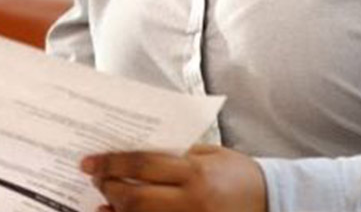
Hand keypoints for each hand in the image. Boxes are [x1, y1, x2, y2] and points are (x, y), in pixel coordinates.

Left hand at [82, 145, 264, 211]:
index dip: (111, 163)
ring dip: (117, 211)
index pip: (142, 165)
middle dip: (110, 189)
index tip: (89, 163)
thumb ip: (173, 155)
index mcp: (195, 172)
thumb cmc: (237, 173)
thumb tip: (132, 156)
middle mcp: (192, 201)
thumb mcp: (208, 154)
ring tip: (104, 202)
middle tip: (97, 180)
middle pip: (136, 199)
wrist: (271, 201)